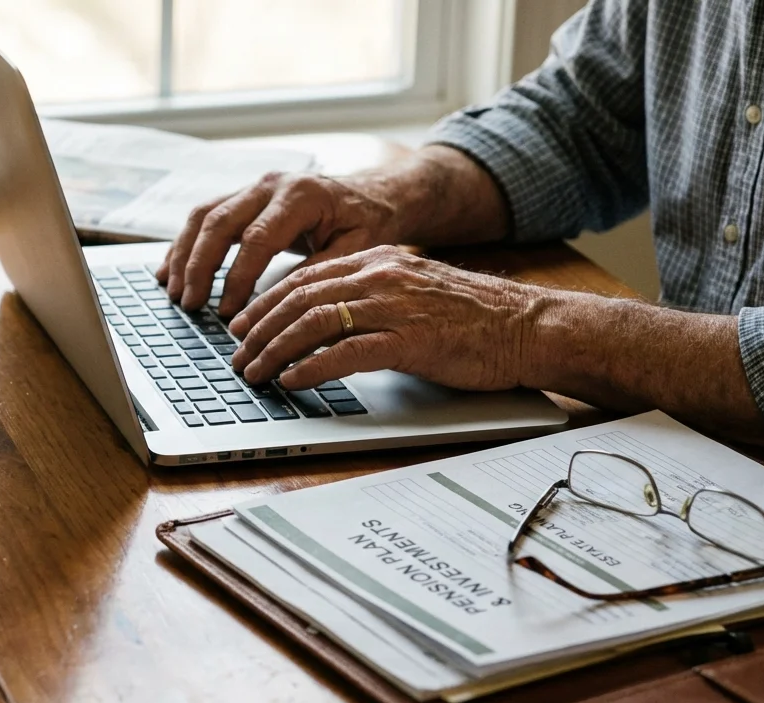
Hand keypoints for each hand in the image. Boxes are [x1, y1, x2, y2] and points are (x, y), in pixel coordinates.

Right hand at [155, 171, 399, 315]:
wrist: (374, 192)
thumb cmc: (370, 221)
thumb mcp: (357, 247)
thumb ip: (319, 269)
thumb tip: (279, 301)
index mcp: (301, 195)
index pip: (257, 238)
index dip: (237, 277)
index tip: (227, 311)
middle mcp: (271, 185)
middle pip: (219, 222)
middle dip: (199, 267)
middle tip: (190, 304)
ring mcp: (254, 187)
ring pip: (204, 216)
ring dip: (184, 255)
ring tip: (174, 292)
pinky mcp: (244, 196)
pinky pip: (205, 216)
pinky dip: (185, 244)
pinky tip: (170, 271)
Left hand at [227, 246, 549, 391]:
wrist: (528, 327)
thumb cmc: (473, 319)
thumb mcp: (412, 294)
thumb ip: (371, 299)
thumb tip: (323, 323)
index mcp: (379, 260)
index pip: (304, 278)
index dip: (264, 303)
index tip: (240, 326)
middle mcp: (381, 275)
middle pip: (298, 297)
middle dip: (258, 329)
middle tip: (235, 356)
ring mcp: (395, 306)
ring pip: (313, 322)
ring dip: (274, 350)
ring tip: (253, 373)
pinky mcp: (410, 339)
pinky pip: (346, 351)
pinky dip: (310, 367)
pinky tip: (291, 380)